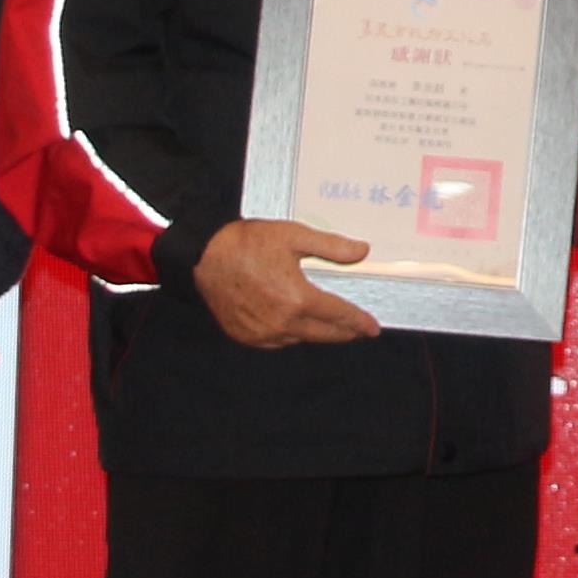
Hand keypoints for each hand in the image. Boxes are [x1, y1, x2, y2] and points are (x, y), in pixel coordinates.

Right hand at [192, 217, 380, 348]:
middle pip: (323, 334)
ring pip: (301, 339)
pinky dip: (291, 336)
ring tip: (329, 325)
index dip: (358, 322)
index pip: (338, 316)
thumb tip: (363, 252)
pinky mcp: (245, 336)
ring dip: (317, 334)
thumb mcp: (294, 236)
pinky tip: (297, 326)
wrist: (205, 255)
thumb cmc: (248, 243)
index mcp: (298, 299)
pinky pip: (277, 342)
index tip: (372, 328)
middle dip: (344, 333)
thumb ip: (332, 247)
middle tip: (357, 331)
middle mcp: (282, 322)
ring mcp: (262, 333)